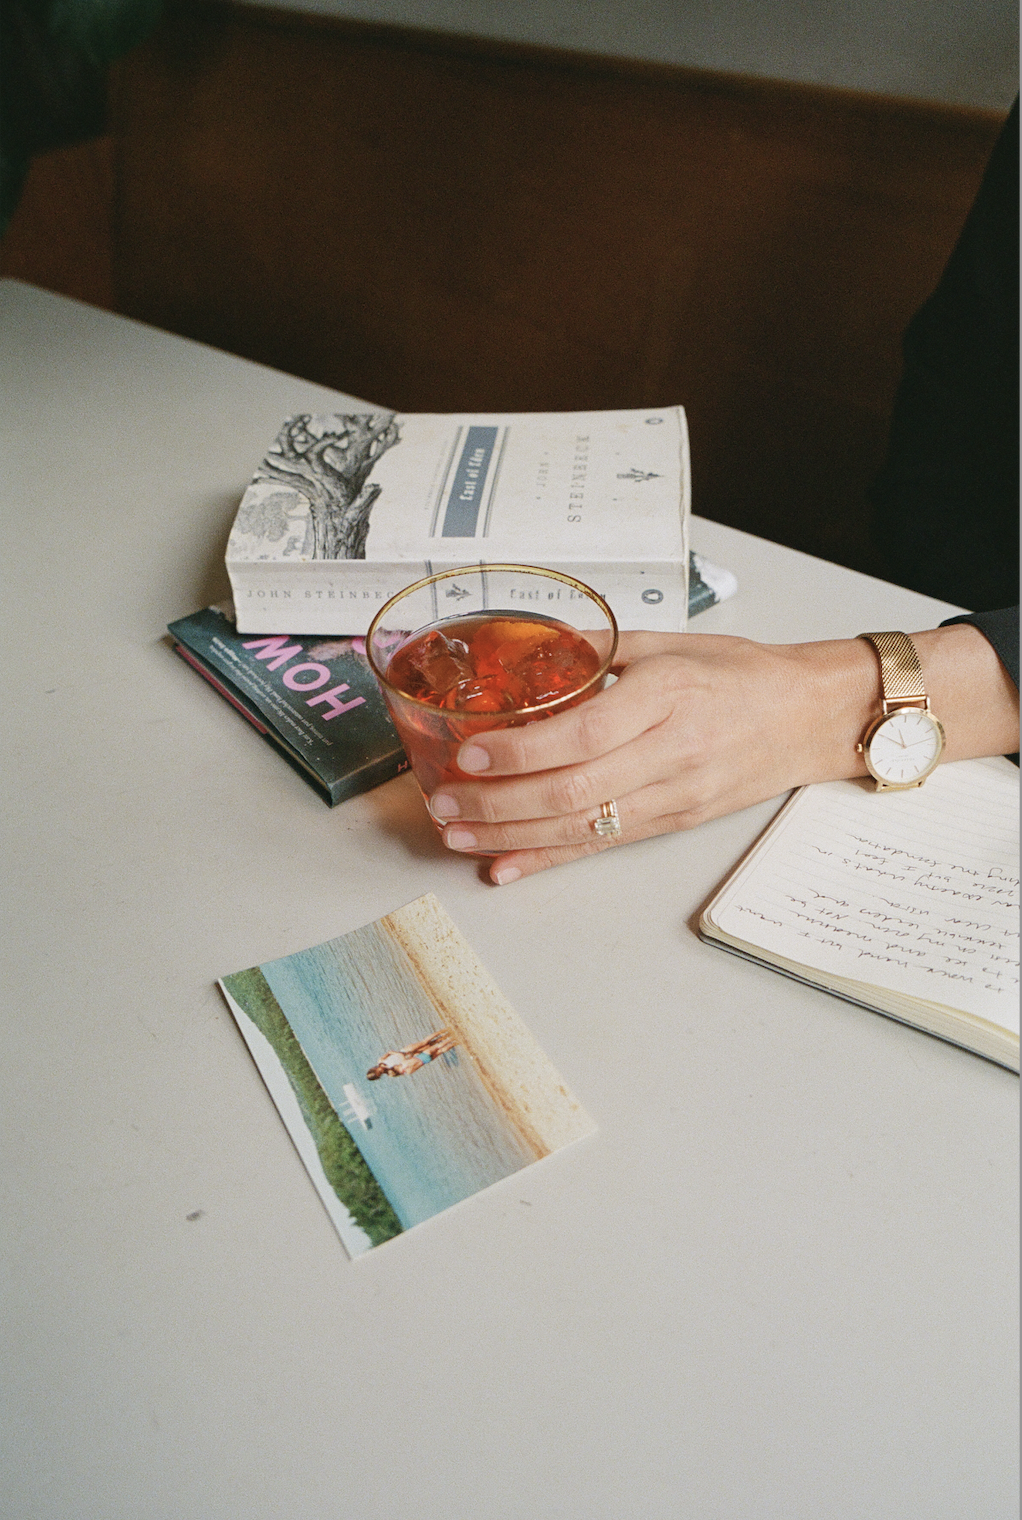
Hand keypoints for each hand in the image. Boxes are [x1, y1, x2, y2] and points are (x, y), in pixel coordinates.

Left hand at [428, 623, 1017, 883]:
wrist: (809, 717)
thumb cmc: (741, 675)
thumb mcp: (672, 644)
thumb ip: (601, 650)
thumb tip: (534, 644)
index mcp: (665, 697)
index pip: (582, 733)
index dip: (520, 750)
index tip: (470, 753)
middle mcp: (669, 752)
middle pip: (573, 791)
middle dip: (498, 803)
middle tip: (445, 804)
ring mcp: (673, 795)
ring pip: (583, 827)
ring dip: (512, 836)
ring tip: (457, 836)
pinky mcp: (674, 821)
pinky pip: (603, 846)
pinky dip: (550, 858)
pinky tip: (508, 866)